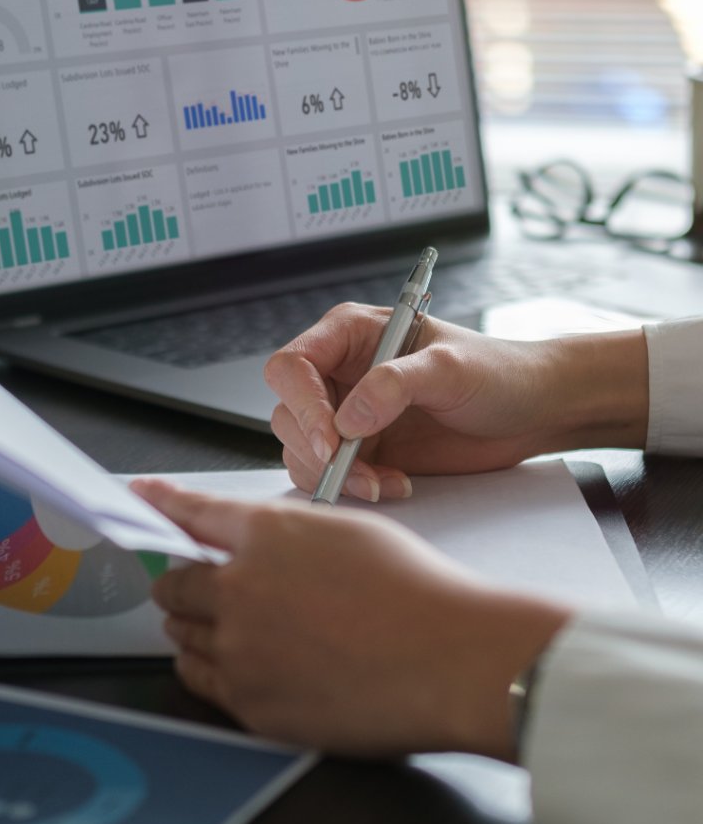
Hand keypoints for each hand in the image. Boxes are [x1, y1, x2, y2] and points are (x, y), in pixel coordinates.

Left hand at [132, 479, 569, 759]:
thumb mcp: (347, 533)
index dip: (161, 505)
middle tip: (201, 590)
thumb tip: (245, 544)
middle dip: (183, 583)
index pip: (192, 514)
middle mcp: (240, 588)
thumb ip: (282, 535)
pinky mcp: (250, 702)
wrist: (454, 660)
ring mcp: (241, 648)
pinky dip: (208, 667)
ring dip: (195, 626)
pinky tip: (241, 662)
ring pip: (182, 633)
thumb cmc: (418, 593)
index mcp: (267, 535)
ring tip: (238, 630)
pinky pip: (200, 679)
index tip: (136, 499)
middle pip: (175, 583)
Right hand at [264, 305, 647, 500]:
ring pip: (302, 450)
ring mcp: (349, 414)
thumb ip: (395, 384)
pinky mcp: (363, 450)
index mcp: (351, 335)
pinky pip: (332, 475)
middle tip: (355, 470)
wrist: (533, 411)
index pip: (293, 366)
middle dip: (317, 450)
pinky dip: (355, 488)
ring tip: (385, 482)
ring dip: (337, 475)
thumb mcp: (450, 368)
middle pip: (289, 413)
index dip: (302, 404)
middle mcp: (341, 374)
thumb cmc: (500, 372)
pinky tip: (395, 484)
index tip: (330, 440)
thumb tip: (348, 418)